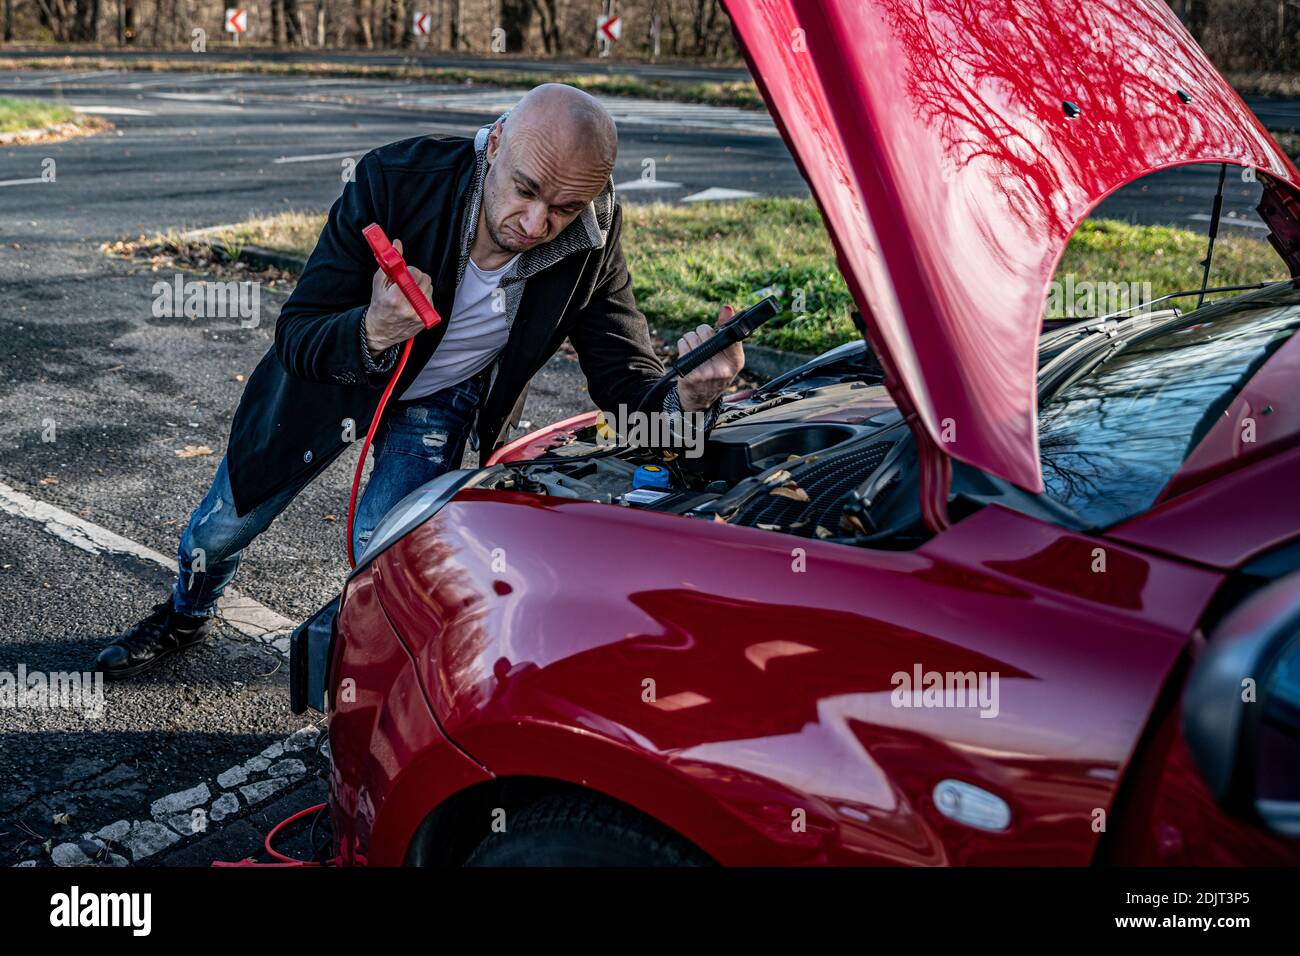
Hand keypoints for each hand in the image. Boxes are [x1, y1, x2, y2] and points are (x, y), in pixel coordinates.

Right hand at [363, 239, 431, 353]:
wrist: (380, 330)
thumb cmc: (379, 305)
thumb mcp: (379, 282)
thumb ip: (389, 263)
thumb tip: (397, 244)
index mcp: (396, 297)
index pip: (415, 274)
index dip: (410, 270)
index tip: (404, 273)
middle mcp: (409, 307)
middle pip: (425, 280)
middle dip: (417, 277)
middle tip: (407, 282)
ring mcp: (419, 315)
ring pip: (429, 289)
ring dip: (421, 287)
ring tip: (408, 293)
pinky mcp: (425, 320)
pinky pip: (431, 300)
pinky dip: (424, 298)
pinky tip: (413, 302)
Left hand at [675, 305, 744, 411]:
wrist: (700, 400)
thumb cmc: (716, 372)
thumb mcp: (728, 356)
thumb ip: (728, 332)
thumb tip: (727, 307)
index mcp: (736, 362)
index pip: (731, 334)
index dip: (726, 321)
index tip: (726, 310)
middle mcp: (722, 368)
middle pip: (705, 330)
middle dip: (702, 332)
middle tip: (704, 343)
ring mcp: (706, 373)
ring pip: (691, 336)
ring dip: (691, 339)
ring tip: (695, 351)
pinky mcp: (690, 375)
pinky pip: (682, 345)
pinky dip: (683, 346)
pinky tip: (687, 356)